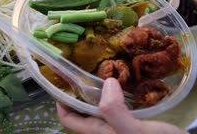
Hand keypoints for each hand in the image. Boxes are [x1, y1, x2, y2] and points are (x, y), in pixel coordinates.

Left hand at [57, 78, 187, 133]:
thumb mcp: (135, 131)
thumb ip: (115, 111)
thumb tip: (107, 83)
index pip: (67, 119)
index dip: (61, 100)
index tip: (64, 78)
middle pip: (81, 114)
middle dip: (80, 93)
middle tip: (85, 69)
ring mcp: (116, 131)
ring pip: (97, 111)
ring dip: (97, 94)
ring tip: (103, 73)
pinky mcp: (130, 128)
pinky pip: (114, 111)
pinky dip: (113, 97)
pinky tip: (122, 86)